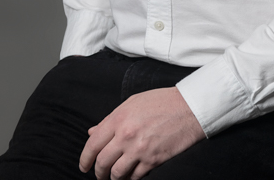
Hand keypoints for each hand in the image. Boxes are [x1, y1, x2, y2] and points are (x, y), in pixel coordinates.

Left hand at [79, 86, 205, 178]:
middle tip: (99, 174)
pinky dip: (131, 178)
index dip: (84, 159)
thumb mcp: (133, 103)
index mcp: (119, 118)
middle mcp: (126, 135)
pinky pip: (134, 177)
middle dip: (98, 173)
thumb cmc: (162, 102)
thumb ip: (111, 119)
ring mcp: (139, 150)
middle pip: (102, 163)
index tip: (84, 166)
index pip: (93, 145)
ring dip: (113, 178)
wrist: (189, 107)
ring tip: (115, 176)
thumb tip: (93, 133)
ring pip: (116, 174)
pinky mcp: (153, 161)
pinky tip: (132, 173)